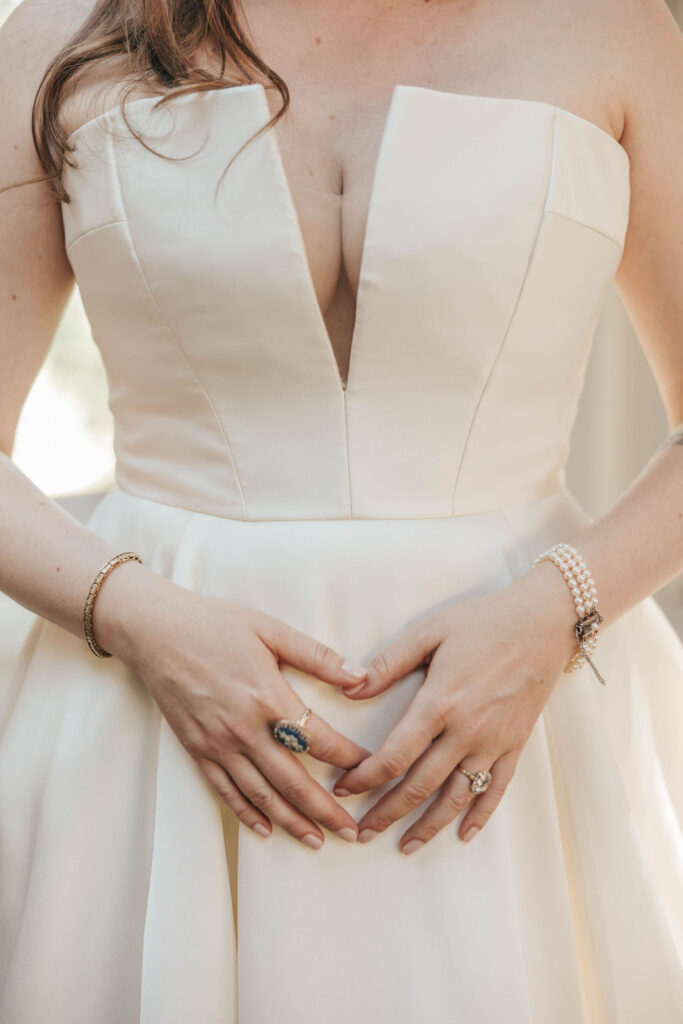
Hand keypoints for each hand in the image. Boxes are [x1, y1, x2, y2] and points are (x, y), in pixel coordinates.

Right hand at [94, 570, 370, 849]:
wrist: (155, 631)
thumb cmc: (215, 624)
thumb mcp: (271, 630)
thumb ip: (318, 656)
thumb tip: (362, 676)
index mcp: (268, 696)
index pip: (318, 739)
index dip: (348, 758)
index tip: (369, 768)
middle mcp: (243, 729)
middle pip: (293, 780)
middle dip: (326, 809)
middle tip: (352, 831)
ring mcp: (217, 744)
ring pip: (261, 795)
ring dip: (292, 821)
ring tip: (316, 840)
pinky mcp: (196, 750)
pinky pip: (225, 791)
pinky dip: (247, 814)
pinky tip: (266, 830)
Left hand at [332, 564, 577, 852]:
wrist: (544, 623)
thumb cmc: (484, 622)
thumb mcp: (430, 632)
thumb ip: (388, 663)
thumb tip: (350, 687)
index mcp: (440, 703)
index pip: (394, 756)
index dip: (365, 779)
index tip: (344, 789)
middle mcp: (466, 731)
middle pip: (419, 786)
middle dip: (387, 813)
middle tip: (362, 833)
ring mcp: (493, 742)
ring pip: (456, 797)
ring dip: (428, 826)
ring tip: (405, 846)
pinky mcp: (515, 744)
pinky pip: (496, 790)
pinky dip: (480, 816)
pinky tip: (465, 835)